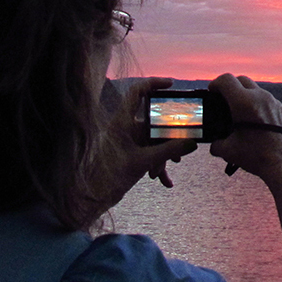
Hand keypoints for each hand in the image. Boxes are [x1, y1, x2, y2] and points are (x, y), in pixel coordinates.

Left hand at [96, 77, 198, 207]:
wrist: (90, 198)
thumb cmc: (106, 177)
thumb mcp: (142, 163)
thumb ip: (168, 151)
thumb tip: (191, 142)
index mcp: (122, 122)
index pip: (137, 92)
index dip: (154, 83)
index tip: (171, 84)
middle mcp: (126, 128)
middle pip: (154, 121)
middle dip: (169, 136)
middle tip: (182, 145)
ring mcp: (129, 141)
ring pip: (154, 140)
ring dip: (163, 155)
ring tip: (165, 171)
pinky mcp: (131, 153)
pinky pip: (150, 153)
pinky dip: (158, 164)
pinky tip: (164, 180)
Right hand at [207, 73, 281, 179]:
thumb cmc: (256, 156)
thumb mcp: (228, 151)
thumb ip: (216, 144)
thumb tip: (214, 144)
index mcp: (244, 102)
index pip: (226, 80)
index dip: (215, 84)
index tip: (211, 91)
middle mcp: (260, 97)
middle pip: (241, 80)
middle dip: (230, 86)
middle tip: (223, 99)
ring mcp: (273, 102)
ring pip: (255, 89)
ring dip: (245, 95)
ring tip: (238, 111)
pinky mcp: (281, 110)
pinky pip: (266, 100)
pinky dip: (256, 104)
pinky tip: (253, 120)